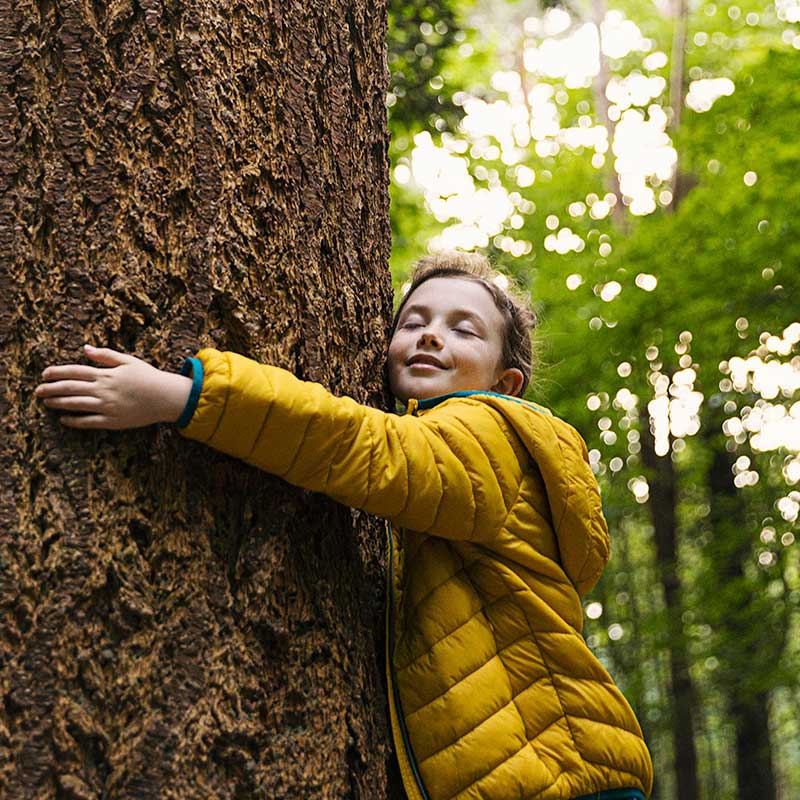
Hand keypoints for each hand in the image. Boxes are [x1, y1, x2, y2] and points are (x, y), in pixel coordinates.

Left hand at [35, 345, 192, 429]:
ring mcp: (107, 406)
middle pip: (70, 388)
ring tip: (46, 402)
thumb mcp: (128, 361)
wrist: (166, 397)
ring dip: (58, 403)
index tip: (44, 374)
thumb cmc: (148, 377)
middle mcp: (103, 390)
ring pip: (75, 404)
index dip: (57, 372)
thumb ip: (105, 355)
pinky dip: (74, 421)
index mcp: (106, 374)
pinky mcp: (112, 420)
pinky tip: (64, 420)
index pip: (75, 371)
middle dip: (51, 389)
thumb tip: (85, 348)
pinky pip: (88, 421)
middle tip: (37, 391)